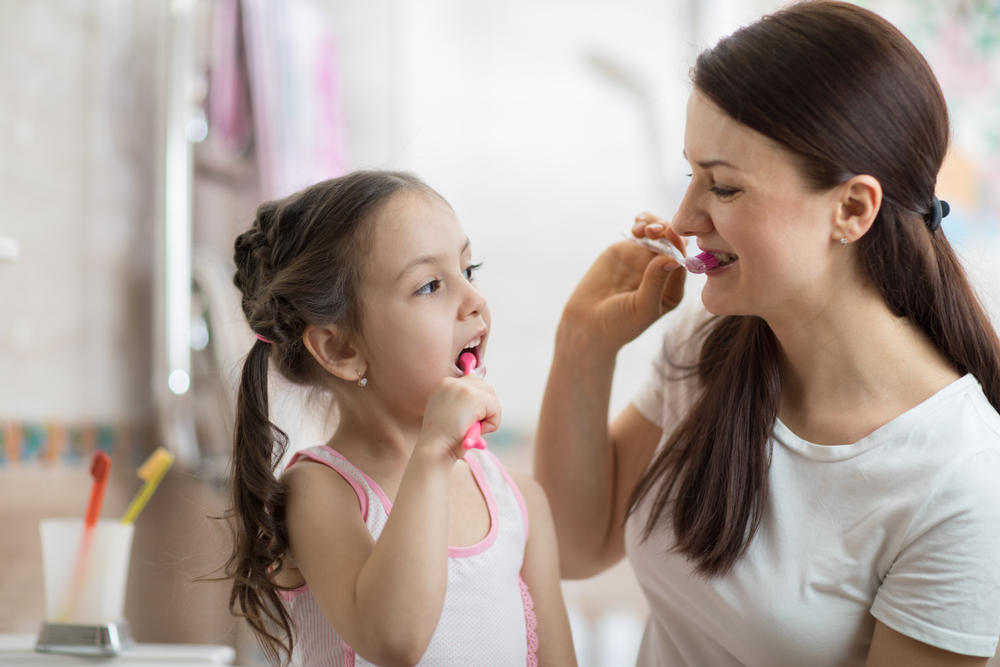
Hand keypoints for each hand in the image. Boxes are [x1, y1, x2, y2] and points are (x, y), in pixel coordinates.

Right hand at [418, 375, 500, 461]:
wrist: (434, 451)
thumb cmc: (443, 439)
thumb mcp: (449, 414)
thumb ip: (462, 404)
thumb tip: (483, 405)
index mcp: (444, 385)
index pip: (473, 384)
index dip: (476, 406)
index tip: (464, 420)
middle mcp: (452, 382)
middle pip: (485, 388)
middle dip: (485, 408)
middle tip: (470, 425)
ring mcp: (463, 388)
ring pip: (492, 399)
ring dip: (487, 417)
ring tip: (470, 428)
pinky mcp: (474, 398)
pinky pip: (496, 410)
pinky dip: (491, 425)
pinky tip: (473, 431)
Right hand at [562, 212, 686, 352]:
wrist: (586, 324)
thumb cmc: (618, 324)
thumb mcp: (641, 308)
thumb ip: (656, 283)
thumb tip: (672, 259)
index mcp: (671, 289)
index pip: (681, 263)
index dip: (677, 247)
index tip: (671, 235)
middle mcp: (661, 271)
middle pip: (672, 244)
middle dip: (666, 232)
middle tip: (655, 230)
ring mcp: (644, 259)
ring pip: (657, 234)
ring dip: (654, 224)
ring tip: (641, 228)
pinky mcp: (627, 250)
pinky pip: (639, 232)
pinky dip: (642, 223)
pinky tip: (638, 222)